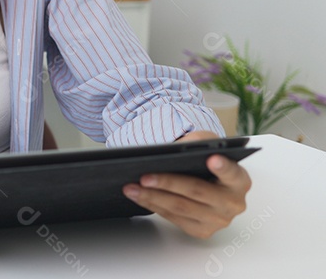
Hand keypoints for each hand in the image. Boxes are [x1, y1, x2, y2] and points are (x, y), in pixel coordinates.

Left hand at [122, 131, 251, 237]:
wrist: (206, 182)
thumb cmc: (206, 161)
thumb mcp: (206, 145)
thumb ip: (197, 142)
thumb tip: (175, 149)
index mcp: (239, 180)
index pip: (232, 173)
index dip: (222, 167)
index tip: (212, 158)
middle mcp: (233, 203)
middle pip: (196, 191)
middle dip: (167, 182)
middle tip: (145, 176)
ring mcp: (218, 220)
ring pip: (180, 207)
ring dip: (152, 196)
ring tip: (131, 187)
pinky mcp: (201, 230)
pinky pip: (173, 217)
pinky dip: (153, 205)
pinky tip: (138, 196)